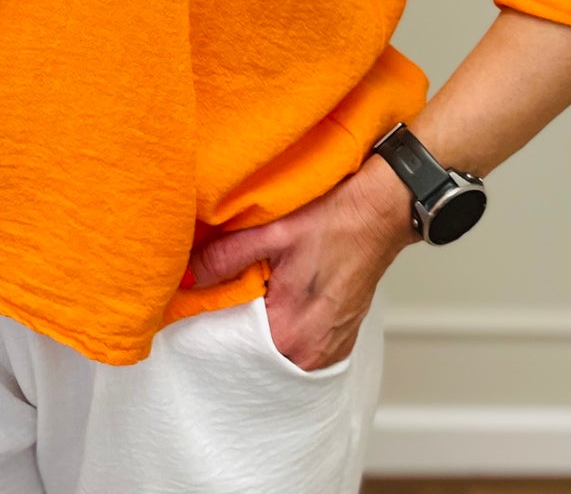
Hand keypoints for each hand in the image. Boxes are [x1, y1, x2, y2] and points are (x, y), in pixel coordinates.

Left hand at [186, 157, 416, 371]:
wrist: (378, 214)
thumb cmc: (334, 222)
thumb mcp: (272, 232)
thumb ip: (226, 257)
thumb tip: (191, 275)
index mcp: (289, 332)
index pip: (232, 348)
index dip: (213, 324)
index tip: (204, 303)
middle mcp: (311, 354)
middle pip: (254, 355)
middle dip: (237, 328)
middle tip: (230, 294)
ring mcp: (328, 351)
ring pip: (278, 354)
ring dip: (263, 330)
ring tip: (260, 295)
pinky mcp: (339, 342)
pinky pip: (300, 349)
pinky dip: (286, 330)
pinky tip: (283, 302)